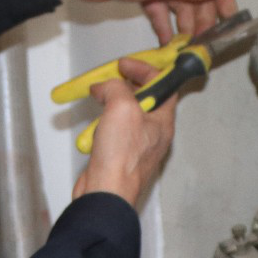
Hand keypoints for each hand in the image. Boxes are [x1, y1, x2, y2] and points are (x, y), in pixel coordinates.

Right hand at [72, 58, 175, 206]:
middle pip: (146, 98)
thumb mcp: (122, 108)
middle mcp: (153, 133)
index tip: (125, 65)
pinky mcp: (119, 154)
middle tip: (111, 77)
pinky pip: (115, 129)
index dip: (145, 70)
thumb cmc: (121, 158)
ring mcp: (136, 145)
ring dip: (113, 101)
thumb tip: (107, 86)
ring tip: (100, 95)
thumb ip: (117, 88)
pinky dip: (104, 119)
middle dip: (127, 84)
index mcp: (162, 122)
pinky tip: (95, 120)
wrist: (105, 192)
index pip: (163, 86)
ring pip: (128, 114)